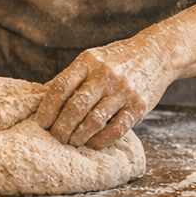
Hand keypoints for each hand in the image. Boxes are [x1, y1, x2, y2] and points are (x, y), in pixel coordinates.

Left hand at [35, 36, 176, 148]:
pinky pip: (116, 130)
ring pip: (94, 121)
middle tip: (55, 138)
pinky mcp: (139, 106)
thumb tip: (40, 98)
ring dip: (78, 136)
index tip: (41, 123)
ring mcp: (124, 91)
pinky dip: (100, 141)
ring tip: (71, 142)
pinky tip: (92, 142)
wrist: (155, 54)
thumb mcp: (92, 59)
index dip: (47, 108)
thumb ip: (71, 77)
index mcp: (89, 62)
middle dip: (61, 127)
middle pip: (75, 107)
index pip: (61, 87)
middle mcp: (106, 75)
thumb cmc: (116, 60)